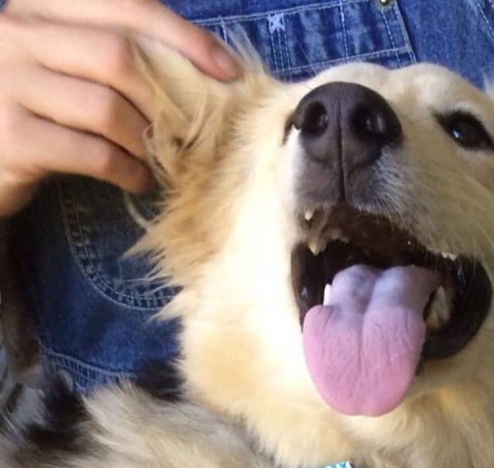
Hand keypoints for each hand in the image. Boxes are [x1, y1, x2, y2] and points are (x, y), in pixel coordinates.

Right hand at [0, 1, 237, 217]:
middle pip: (117, 55)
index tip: (227, 71)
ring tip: (159, 158)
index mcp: (38, 6)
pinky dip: (130, 171)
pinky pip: (95, 154)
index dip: (183, 37)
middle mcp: (15, 33)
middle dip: (164, 98)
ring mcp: (7, 84)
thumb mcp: (67, 68)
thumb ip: (114, 54)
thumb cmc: (39, 112)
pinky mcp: (14, 138)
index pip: (123, 4)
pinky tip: (139, 180)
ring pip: (107, 108)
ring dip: (147, 141)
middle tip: (187, 129)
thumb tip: (204, 69)